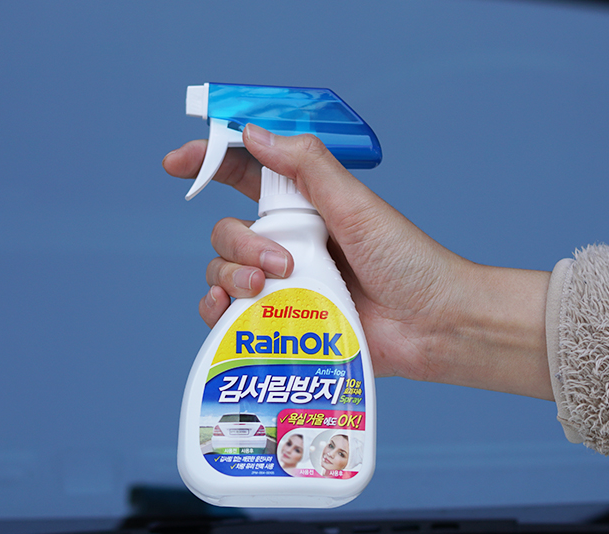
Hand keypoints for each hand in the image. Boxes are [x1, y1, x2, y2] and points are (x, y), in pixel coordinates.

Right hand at [163, 124, 552, 399]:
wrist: (431, 326)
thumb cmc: (407, 262)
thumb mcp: (356, 204)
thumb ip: (306, 166)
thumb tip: (253, 132)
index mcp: (305, 207)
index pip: (246, 176)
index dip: (209, 163)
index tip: (177, 163)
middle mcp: (289, 243)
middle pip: (227, 231)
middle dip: (239, 243)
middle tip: (280, 260)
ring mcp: (284, 284)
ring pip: (223, 271)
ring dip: (232, 275)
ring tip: (268, 287)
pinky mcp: (282, 322)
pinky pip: (229, 314)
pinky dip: (220, 310)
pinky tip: (231, 311)